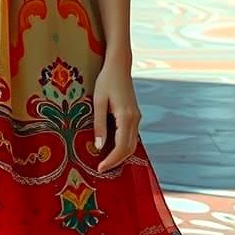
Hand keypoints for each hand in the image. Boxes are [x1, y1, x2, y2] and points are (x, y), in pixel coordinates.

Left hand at [93, 59, 141, 173]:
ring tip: (105, 161)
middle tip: (102, 168)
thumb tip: (99, 146)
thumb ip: (99, 124)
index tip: (100, 168)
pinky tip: (111, 147)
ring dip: (120, 155)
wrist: (119, 65)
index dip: (112, 160)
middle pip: (129, 149)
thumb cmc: (106, 80)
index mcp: (126, 116)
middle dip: (117, 161)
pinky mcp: (134, 115)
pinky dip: (123, 146)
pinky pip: (131, 136)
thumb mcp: (98, 101)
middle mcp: (135, 119)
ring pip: (132, 144)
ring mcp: (137, 117)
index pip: (121, 147)